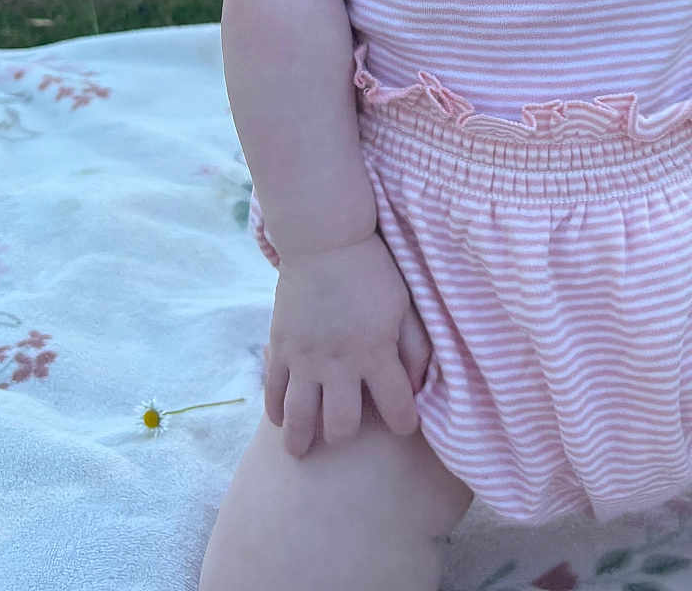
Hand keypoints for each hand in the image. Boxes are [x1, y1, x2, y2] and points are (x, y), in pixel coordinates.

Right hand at [263, 230, 432, 456]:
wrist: (325, 241)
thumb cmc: (373, 271)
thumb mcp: (404, 306)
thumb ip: (415, 349)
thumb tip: (418, 388)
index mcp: (376, 351)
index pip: (397, 407)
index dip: (405, 423)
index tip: (404, 426)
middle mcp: (340, 361)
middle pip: (341, 424)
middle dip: (345, 435)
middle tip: (345, 430)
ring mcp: (305, 357)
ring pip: (299, 418)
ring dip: (300, 440)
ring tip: (301, 450)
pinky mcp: (280, 347)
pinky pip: (272, 392)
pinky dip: (276, 411)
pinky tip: (282, 418)